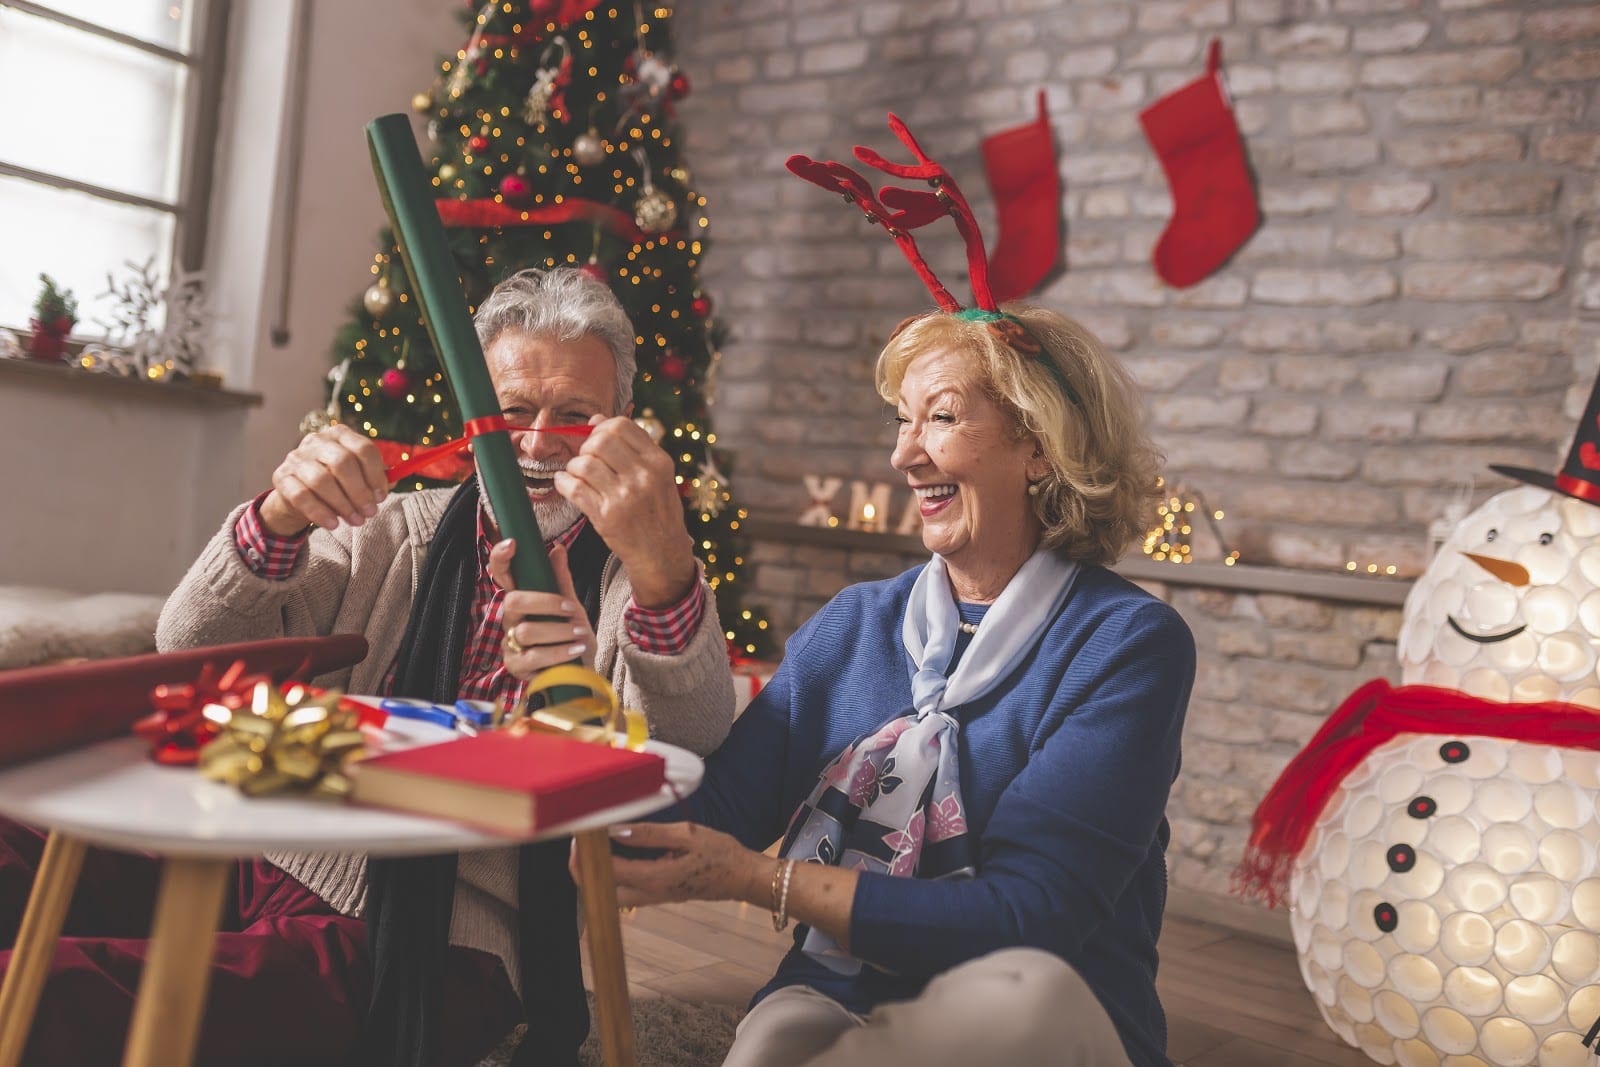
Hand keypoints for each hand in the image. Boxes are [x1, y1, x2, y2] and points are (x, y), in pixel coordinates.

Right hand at [260, 424, 387, 535]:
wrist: (299, 494)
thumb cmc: (337, 483)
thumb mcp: (357, 477)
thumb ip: (376, 477)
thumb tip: (393, 481)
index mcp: (340, 435)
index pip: (363, 448)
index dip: (375, 474)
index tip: (382, 497)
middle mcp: (316, 441)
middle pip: (342, 462)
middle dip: (360, 492)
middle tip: (370, 512)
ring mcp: (296, 457)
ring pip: (321, 480)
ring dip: (342, 505)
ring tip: (355, 521)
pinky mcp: (281, 477)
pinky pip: (301, 496)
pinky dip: (320, 512)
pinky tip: (333, 524)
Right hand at [491, 540, 595, 674]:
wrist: (580, 671)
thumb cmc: (571, 637)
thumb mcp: (571, 607)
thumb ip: (561, 581)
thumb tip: (557, 548)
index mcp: (521, 599)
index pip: (502, 574)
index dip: (501, 558)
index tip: (512, 543)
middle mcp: (510, 619)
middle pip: (514, 601)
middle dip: (546, 603)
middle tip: (571, 609)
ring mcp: (510, 643)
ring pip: (526, 631)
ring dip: (558, 631)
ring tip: (580, 634)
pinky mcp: (515, 666)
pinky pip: (533, 657)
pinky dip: (559, 652)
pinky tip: (575, 650)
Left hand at [556, 415, 695, 608]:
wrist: (662, 554)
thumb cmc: (657, 511)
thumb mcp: (657, 475)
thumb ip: (632, 447)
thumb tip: (596, 419)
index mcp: (659, 462)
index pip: (621, 425)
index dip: (601, 428)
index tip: (596, 440)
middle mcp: (644, 476)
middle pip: (600, 440)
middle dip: (586, 447)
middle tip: (586, 460)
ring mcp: (625, 497)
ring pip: (584, 463)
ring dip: (574, 467)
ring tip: (577, 476)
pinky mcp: (607, 517)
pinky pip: (574, 488)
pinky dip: (563, 483)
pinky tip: (566, 484)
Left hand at [574, 821, 764, 907]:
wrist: (741, 877)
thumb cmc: (719, 853)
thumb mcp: (686, 834)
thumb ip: (649, 834)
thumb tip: (616, 831)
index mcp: (655, 878)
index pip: (607, 871)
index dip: (589, 853)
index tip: (582, 832)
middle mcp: (650, 894)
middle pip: (601, 892)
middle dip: (584, 870)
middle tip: (582, 843)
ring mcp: (653, 898)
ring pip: (611, 894)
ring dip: (598, 872)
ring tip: (596, 844)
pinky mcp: (657, 895)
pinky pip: (625, 890)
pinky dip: (614, 874)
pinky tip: (617, 851)